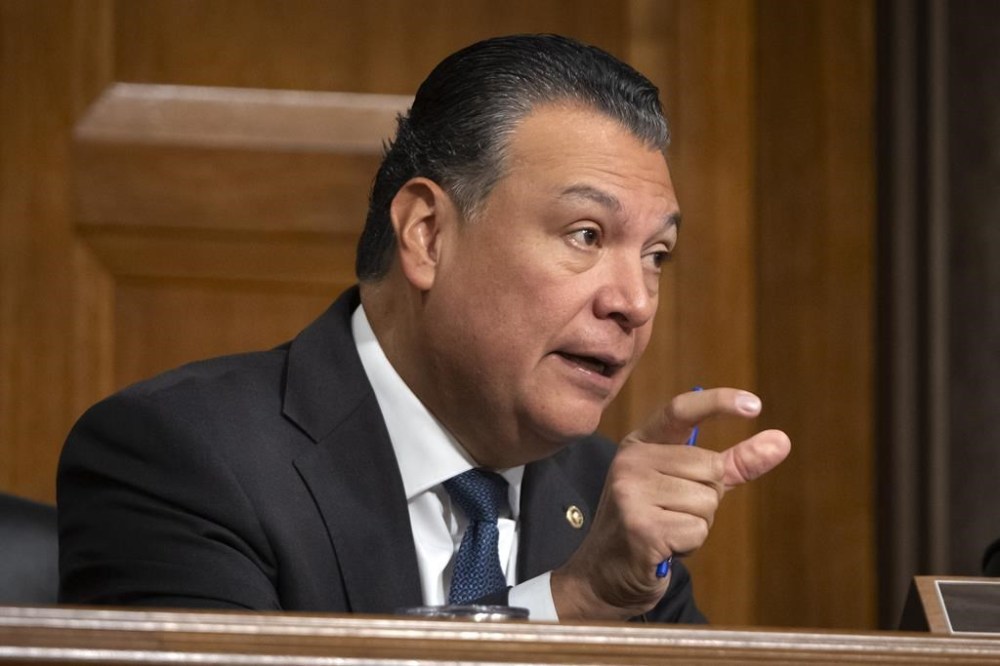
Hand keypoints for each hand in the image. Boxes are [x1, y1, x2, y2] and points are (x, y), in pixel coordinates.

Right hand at [550, 387, 790, 619]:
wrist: (604, 575)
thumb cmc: (653, 525)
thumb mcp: (688, 486)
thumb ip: (733, 464)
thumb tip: (782, 440)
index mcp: (640, 444)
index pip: (681, 410)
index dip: (719, 402)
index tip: (756, 405)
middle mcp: (631, 461)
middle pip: (709, 468)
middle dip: (707, 499)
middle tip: (673, 514)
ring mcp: (630, 492)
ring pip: (707, 501)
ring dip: (697, 524)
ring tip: (666, 531)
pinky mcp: (639, 526)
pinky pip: (697, 529)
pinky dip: (690, 545)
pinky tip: (663, 547)